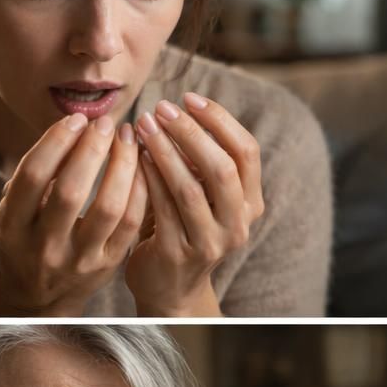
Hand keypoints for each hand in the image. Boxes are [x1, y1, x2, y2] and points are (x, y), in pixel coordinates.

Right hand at [0, 113, 146, 315]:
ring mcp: (80, 258)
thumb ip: (33, 176)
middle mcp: (45, 245)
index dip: (56, 142)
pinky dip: (140, 189)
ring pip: (109, 207)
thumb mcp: (14, 211)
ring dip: (122, 165)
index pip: (33, 176)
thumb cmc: (28, 237)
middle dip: (91, 150)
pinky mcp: (109, 264)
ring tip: (128, 138)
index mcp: (13, 226)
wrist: (39, 295)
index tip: (75, 119)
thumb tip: (72, 129)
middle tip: (104, 122)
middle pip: (70, 190)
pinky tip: (142, 164)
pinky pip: (131, 222)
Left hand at [126, 95, 263, 316]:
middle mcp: (238, 225)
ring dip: (165, 150)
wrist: (171, 288)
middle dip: (191, 132)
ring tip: (143, 124)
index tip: (190, 98)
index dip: (220, 120)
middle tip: (162, 108)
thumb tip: (183, 108)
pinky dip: (149, 177)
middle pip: (223, 168)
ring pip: (191, 188)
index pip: (247, 152)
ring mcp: (210, 243)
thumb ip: (204, 162)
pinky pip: (162, 208)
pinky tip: (135, 155)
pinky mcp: (178, 253)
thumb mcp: (206, 196)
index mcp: (251, 204)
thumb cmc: (184, 227)